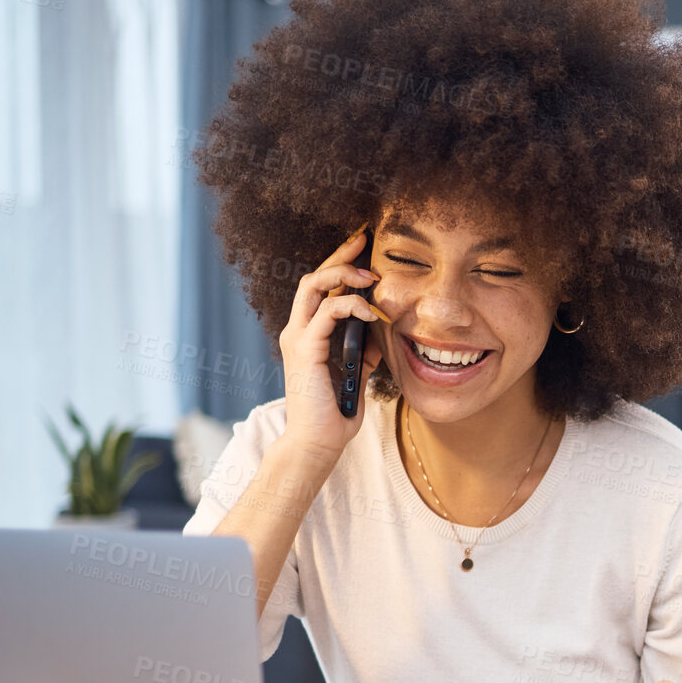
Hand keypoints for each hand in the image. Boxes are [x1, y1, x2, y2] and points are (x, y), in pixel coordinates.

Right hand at [277, 223, 385, 456]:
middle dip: (340, 254)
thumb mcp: (357, 371)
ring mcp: (299, 339)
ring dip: (345, 275)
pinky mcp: (306, 350)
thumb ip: (364, 348)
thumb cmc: (336, 412)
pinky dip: (351, 306)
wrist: (318, 443)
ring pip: (314, 286)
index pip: (321, 287)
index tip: (364, 247)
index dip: (341, 263)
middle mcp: (299, 330)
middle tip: (365, 240)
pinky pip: (327, 313)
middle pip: (314, 276)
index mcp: (309, 333)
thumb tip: (382, 328)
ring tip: (373, 278)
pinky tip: (373, 313)